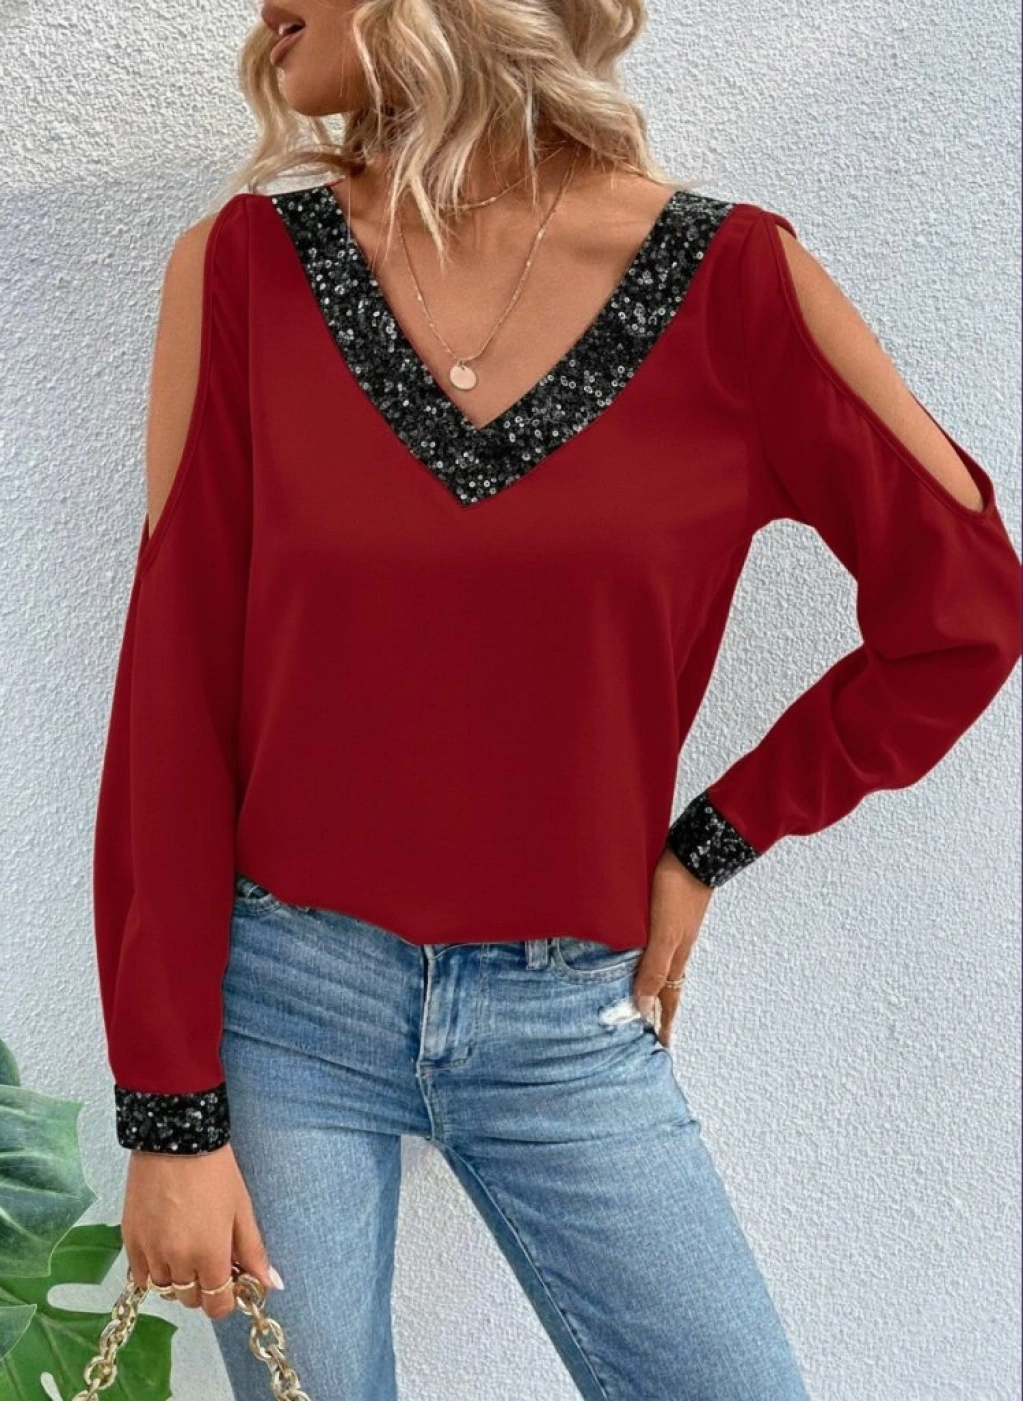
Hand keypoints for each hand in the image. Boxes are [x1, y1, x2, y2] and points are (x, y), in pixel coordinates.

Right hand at [122, 1142, 281, 1318]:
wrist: (176, 1139)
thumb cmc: (216, 1172)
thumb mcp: (242, 1209)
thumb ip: (253, 1251)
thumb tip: (270, 1284)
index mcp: (210, 1256)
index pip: (216, 1306)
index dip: (225, 1298)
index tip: (230, 1280)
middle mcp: (177, 1262)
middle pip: (190, 1300)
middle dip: (203, 1286)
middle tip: (210, 1257)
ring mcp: (150, 1253)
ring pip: (165, 1290)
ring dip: (178, 1278)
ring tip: (187, 1248)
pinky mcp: (129, 1241)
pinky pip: (140, 1276)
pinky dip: (153, 1270)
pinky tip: (165, 1248)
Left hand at [631, 845, 714, 1046]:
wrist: (693, 853)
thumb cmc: (677, 892)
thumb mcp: (662, 935)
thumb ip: (652, 969)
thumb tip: (642, 1007)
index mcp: (675, 958)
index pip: (668, 999)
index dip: (663, 1022)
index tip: (662, 1047)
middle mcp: (675, 949)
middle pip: (666, 987)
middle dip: (659, 1011)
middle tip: (652, 1033)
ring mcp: (672, 932)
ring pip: (661, 967)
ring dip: (653, 987)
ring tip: (645, 1002)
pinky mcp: (666, 915)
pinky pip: (656, 948)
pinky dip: (649, 961)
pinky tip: (640, 956)